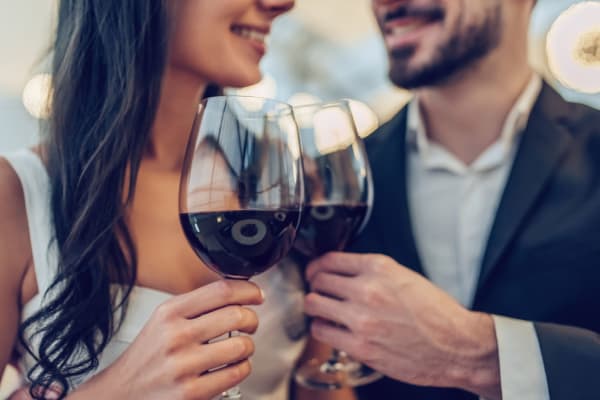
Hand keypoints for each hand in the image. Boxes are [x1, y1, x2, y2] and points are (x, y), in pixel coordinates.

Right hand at [75, 280, 263, 399]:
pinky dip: (242, 368)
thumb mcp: (164, 319)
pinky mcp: (192, 393)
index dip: (248, 290)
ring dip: (248, 346)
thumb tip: (239, 292)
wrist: (121, 393)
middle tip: (250, 323)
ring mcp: (184, 365)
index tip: (257, 295)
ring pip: (242, 345)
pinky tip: (231, 366)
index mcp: (170, 312)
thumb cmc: (149, 355)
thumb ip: (197, 305)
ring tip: (239, 347)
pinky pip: (236, 373)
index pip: (221, 290)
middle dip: (252, 319)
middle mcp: (175, 336)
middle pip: (237, 315)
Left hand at [304, 252, 500, 399]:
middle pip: (318, 280)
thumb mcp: (406, 277)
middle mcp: (367, 289)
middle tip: (318, 291)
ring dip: (315, 307)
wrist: (457, 346)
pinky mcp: (360, 345)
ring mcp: (361, 318)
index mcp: (380, 267)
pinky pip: (321, 331)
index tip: (316, 271)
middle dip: (315, 285)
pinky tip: (331, 329)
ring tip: (323, 311)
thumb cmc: (437, 314)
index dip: (318, 266)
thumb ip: (373, 273)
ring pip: (314, 304)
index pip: (330, 259)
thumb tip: (345, 273)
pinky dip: (322, 329)